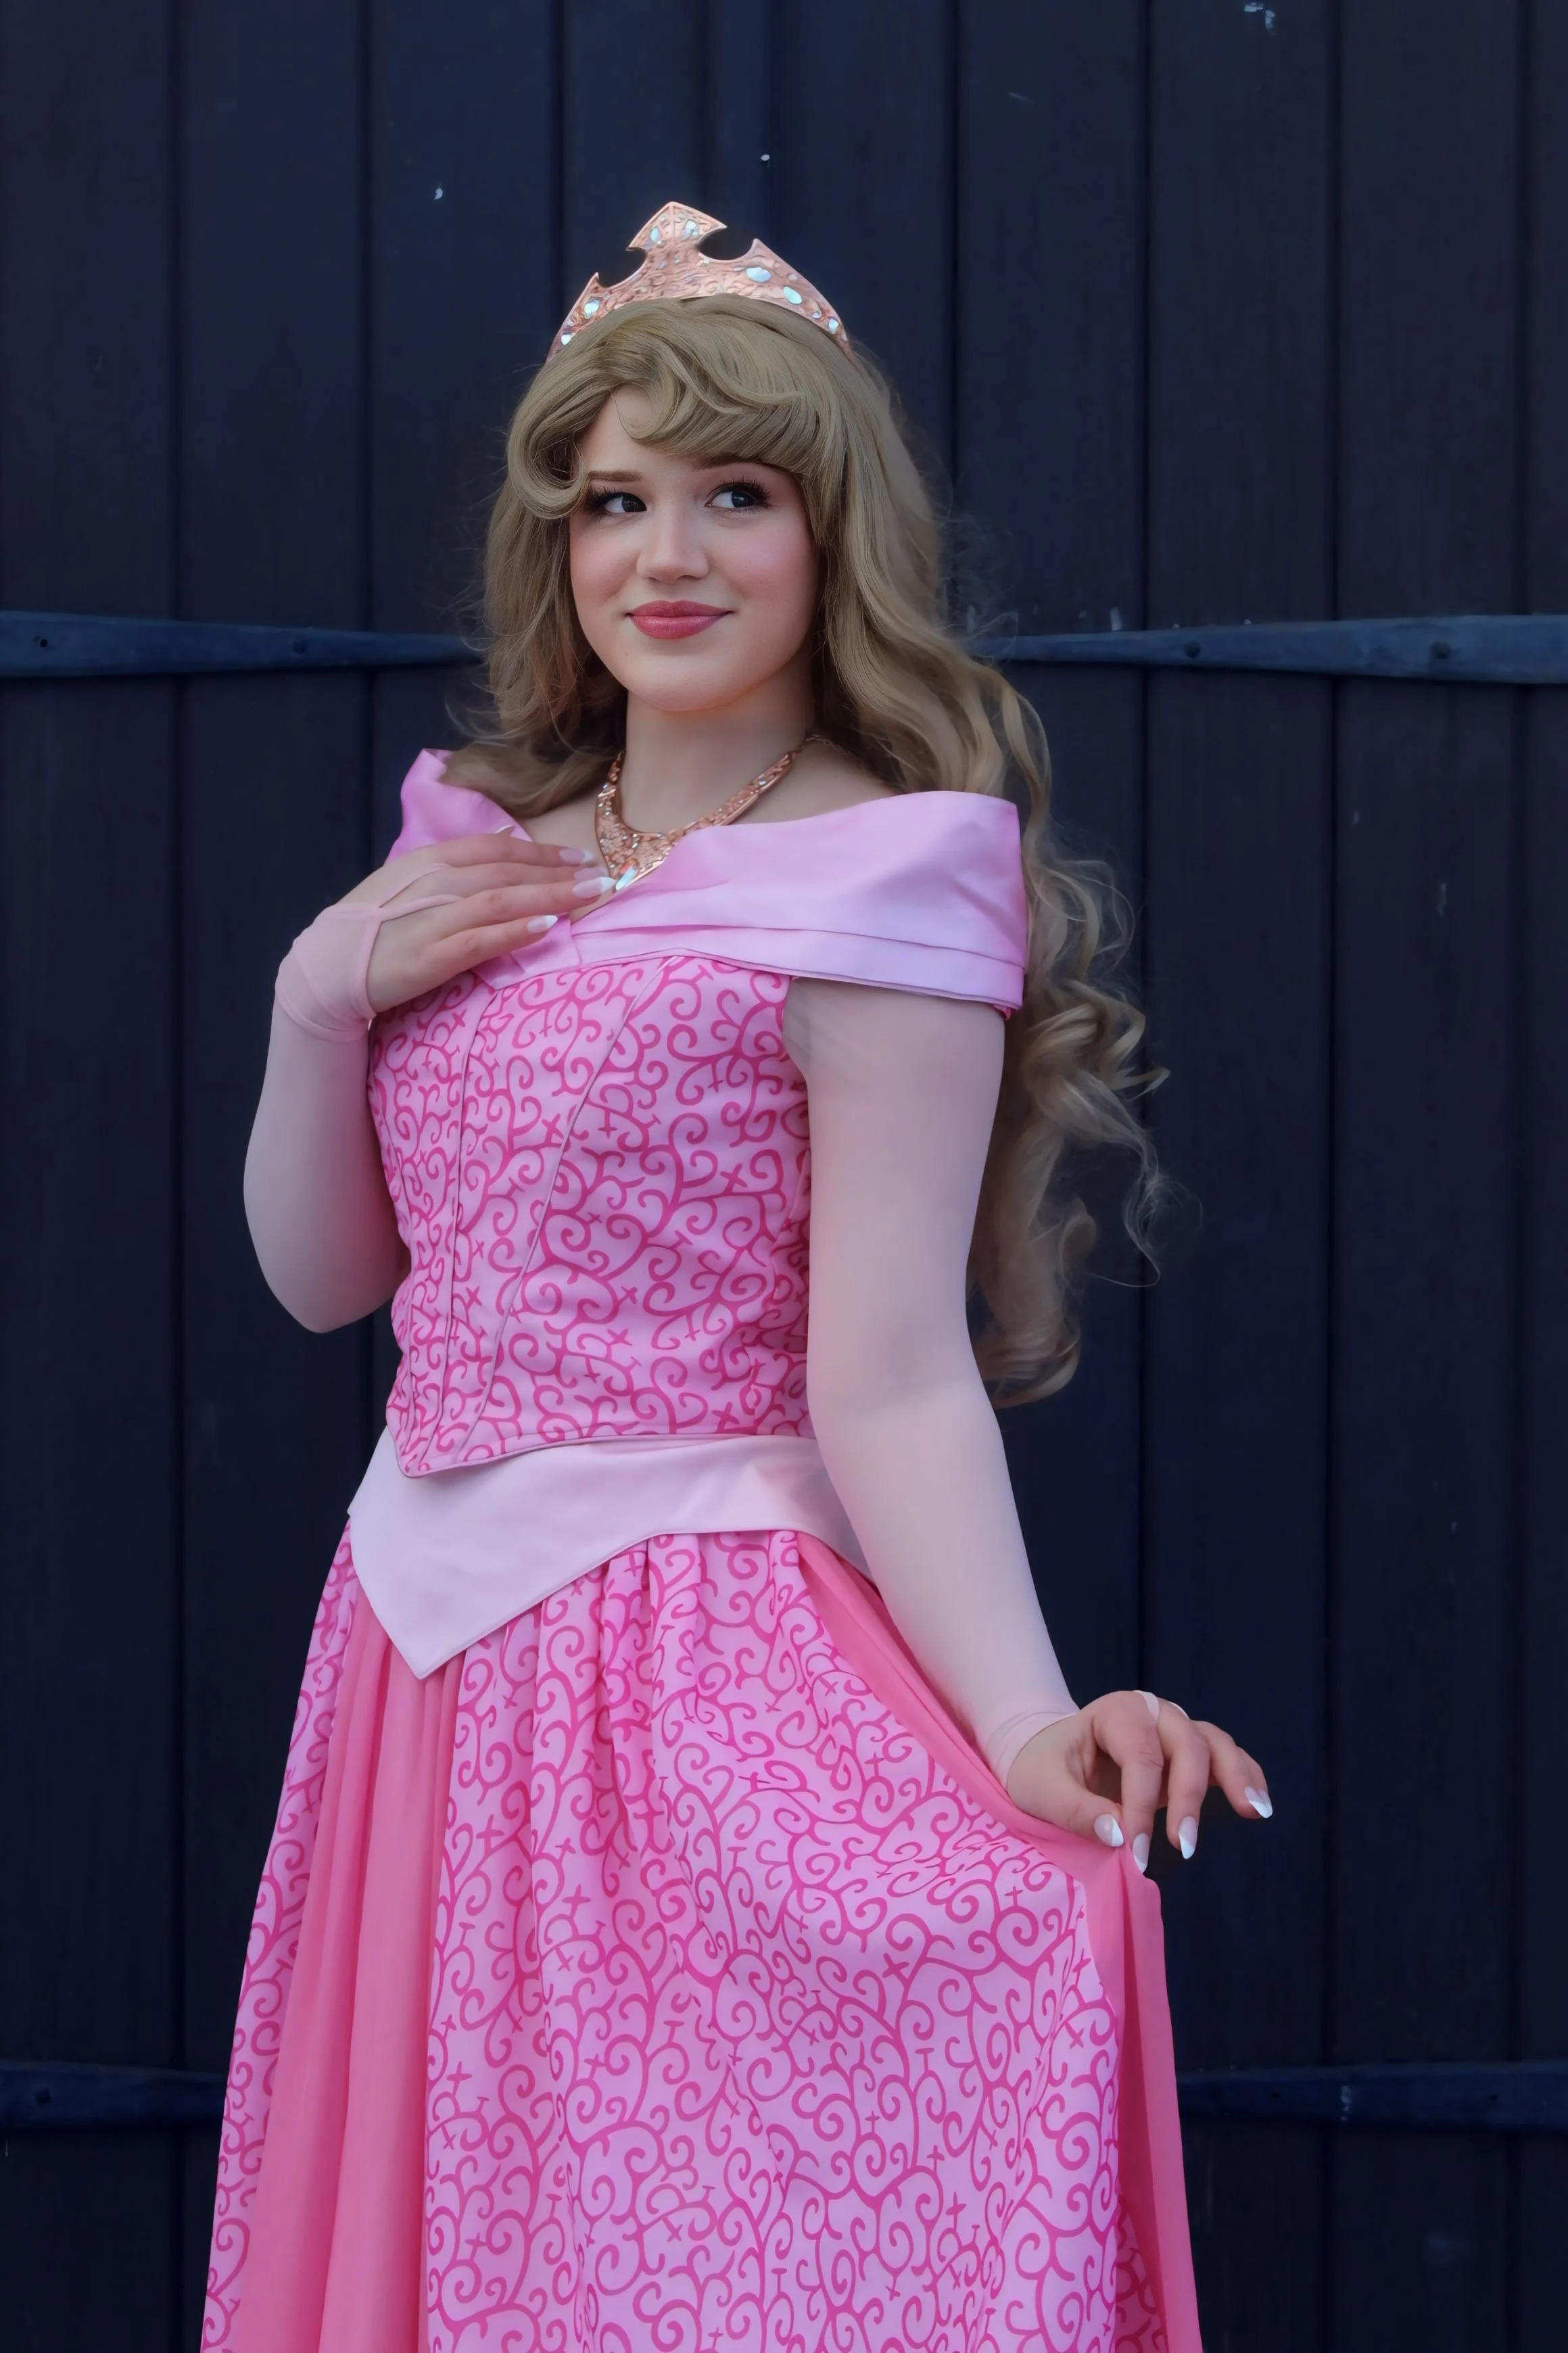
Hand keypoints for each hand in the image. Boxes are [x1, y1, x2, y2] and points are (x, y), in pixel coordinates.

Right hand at [278, 833, 615, 1033]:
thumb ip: (450, 875)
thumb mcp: (407, 887)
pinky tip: (547, 928)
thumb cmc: (371, 930)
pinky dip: (515, 931)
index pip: (495, 848)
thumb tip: (498, 860)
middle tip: (602, 877)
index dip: (539, 850)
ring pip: (502, 899)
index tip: (578, 856)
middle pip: (507, 871)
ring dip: (551, 896)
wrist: (326, 968)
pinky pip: (481, 939)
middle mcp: (433, 881)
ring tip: (590, 896)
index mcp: (428, 861)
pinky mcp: (430, 955)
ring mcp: (431, 917)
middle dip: (558, 872)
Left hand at [1003, 1689, 1270, 1869]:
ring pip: (1215, 1746)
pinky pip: (1227, 1758)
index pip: (1140, 1757)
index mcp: (1116, 1712)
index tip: (1135, 1855)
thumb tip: (1121, 1833)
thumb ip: (1075, 1810)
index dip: (1141, 1807)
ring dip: (1236, 1778)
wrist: (1050, 1759)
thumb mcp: (1040, 1789)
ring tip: (1254, 1812)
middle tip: (1184, 1847)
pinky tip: (1259, 1805)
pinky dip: (1246, 1776)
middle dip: (1188, 1797)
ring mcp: (1177, 1731)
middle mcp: (1154, 1713)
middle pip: (1187, 1745)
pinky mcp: (1191, 1756)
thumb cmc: (1044, 1770)